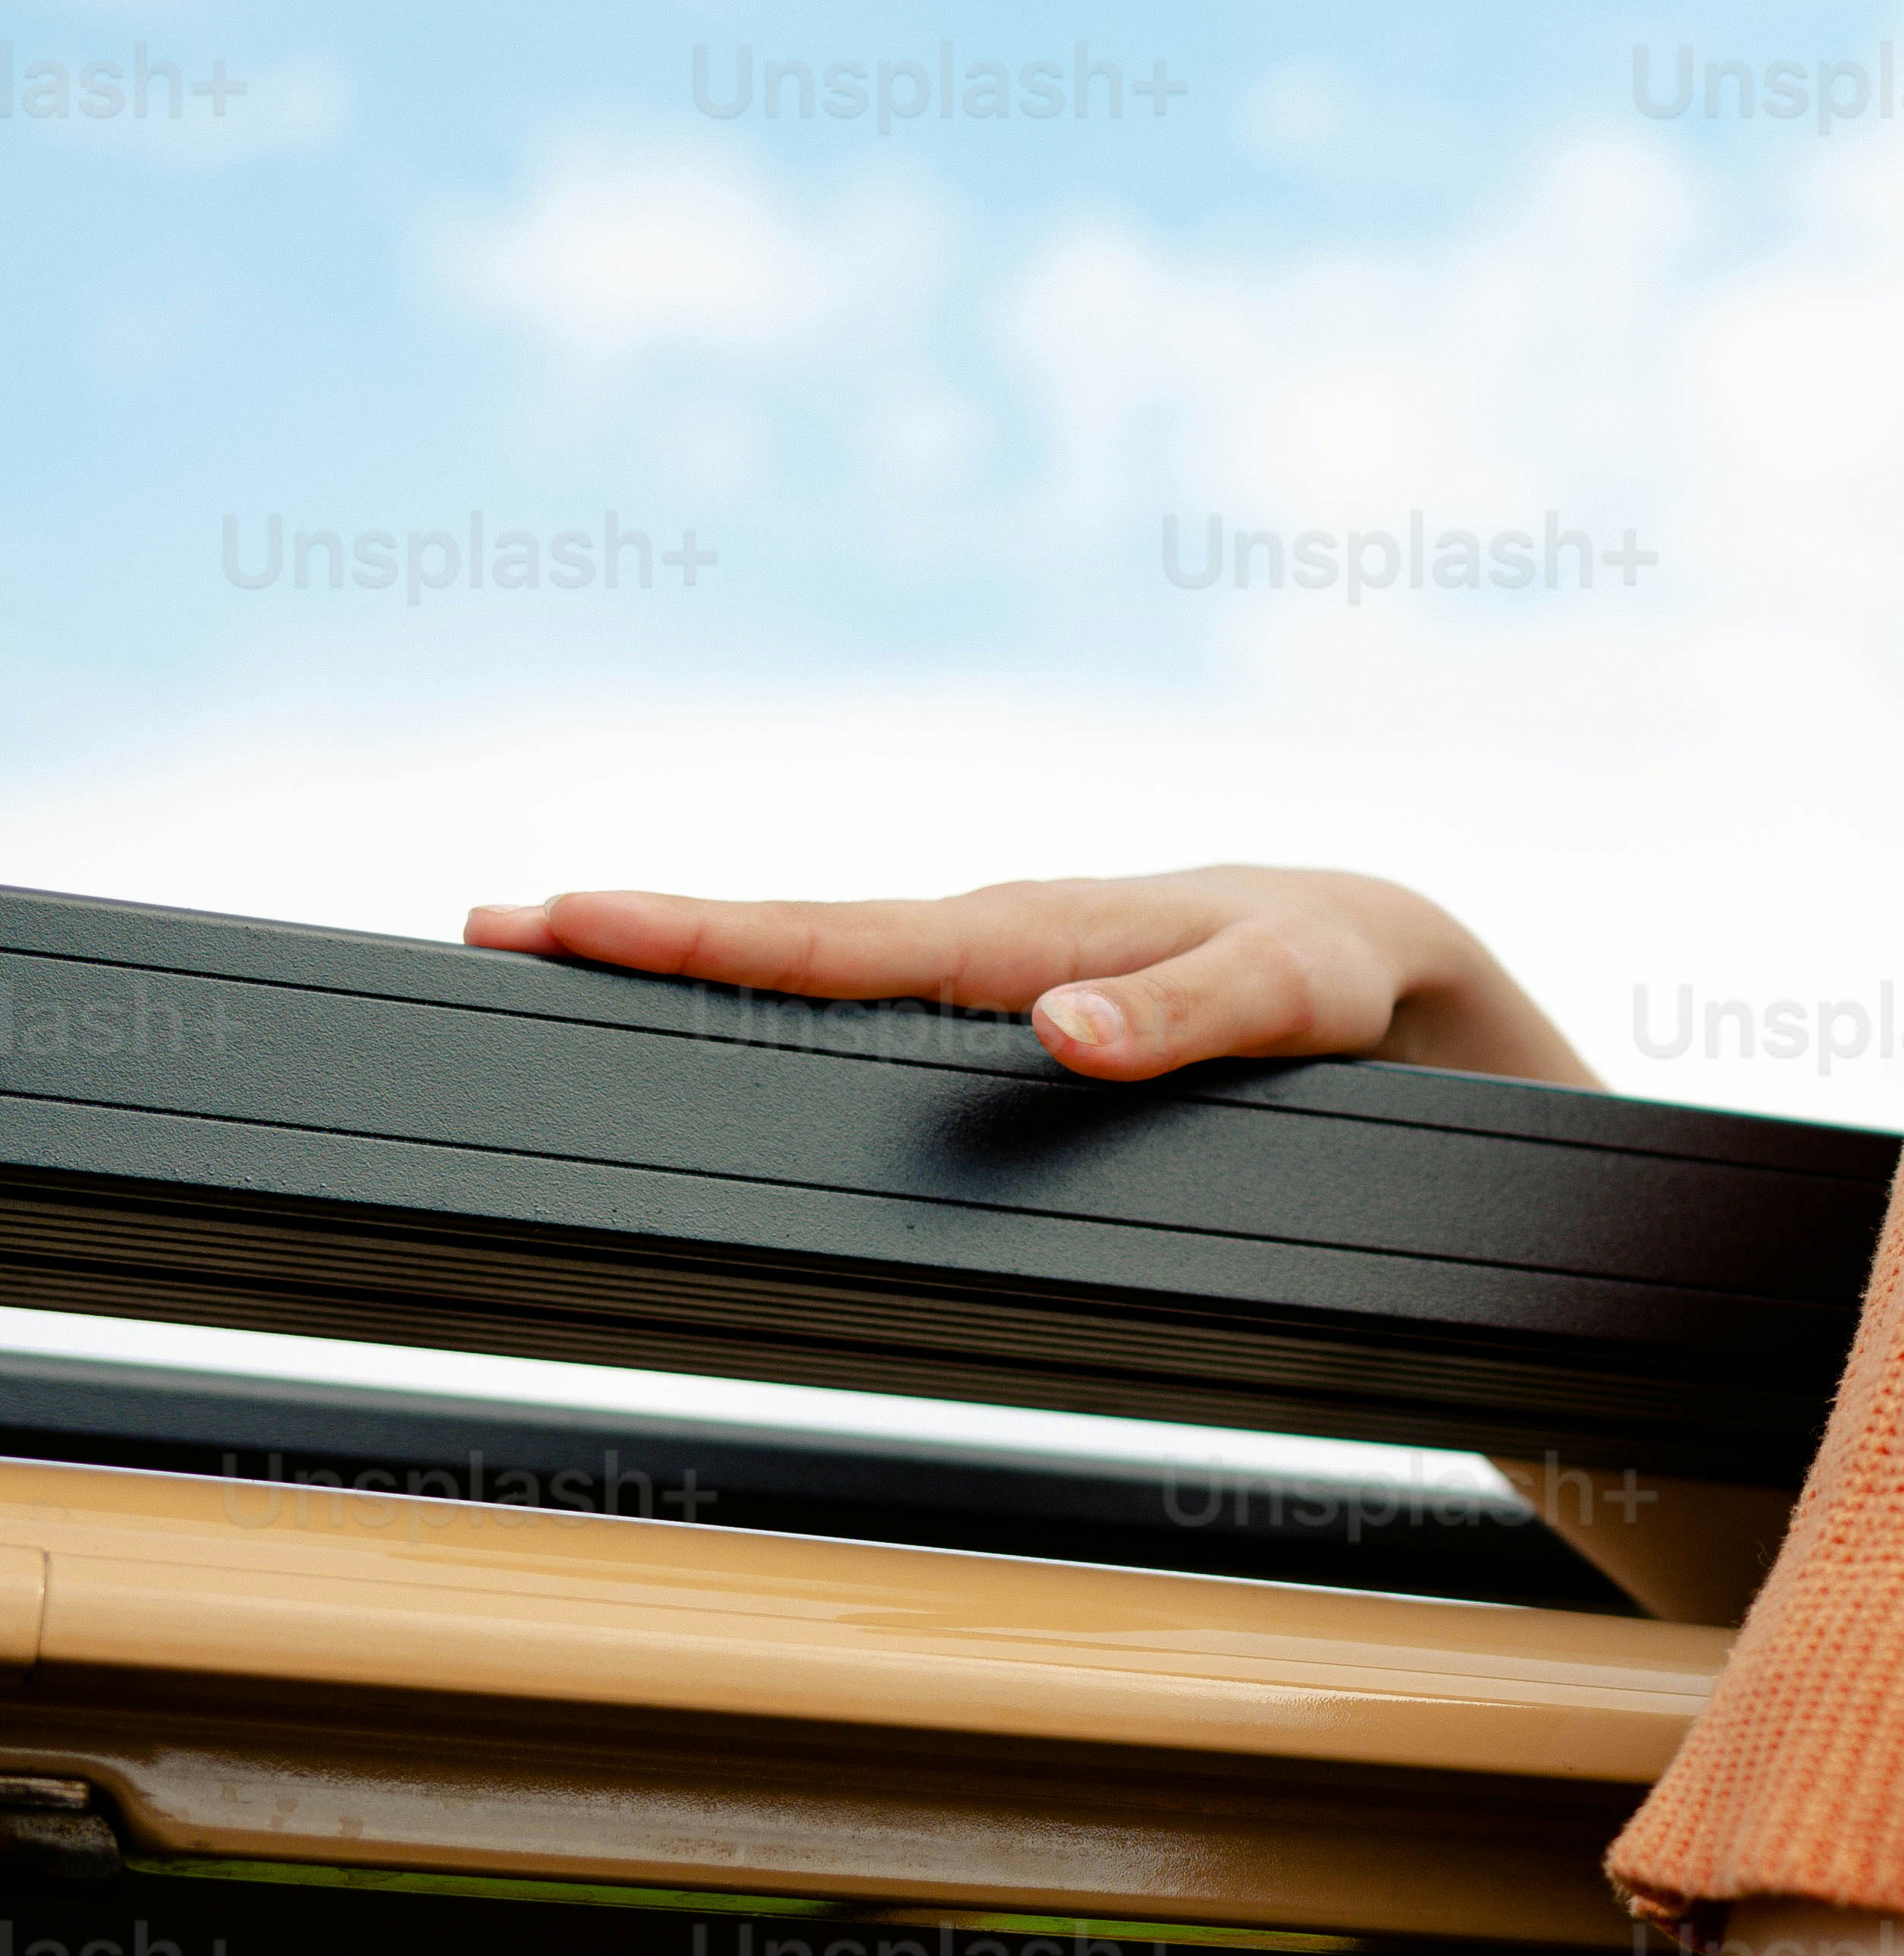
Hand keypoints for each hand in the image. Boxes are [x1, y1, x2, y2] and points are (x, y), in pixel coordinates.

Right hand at [460, 866, 1594, 1090]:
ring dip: (683, 952)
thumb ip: (1184, 1022)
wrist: (1360, 939)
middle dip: (642, 931)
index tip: (573, 920)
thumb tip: (1058, 1035)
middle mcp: (984, 933)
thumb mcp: (1282, 1003)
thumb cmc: (1325, 971)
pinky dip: (761, 978)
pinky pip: (857, 981)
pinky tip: (694, 1004)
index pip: (836, 939)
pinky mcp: (991, 984)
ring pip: (810, 956)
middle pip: (789, 935)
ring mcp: (978, 957)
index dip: (703, 937)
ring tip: (545, 953)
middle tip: (490, 924)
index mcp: (1026, 933)